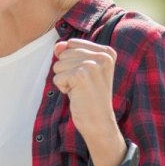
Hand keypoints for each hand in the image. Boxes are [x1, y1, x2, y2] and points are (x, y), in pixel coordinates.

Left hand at [53, 39, 124, 164]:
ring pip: (58, 64)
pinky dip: (62, 88)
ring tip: (80, 89)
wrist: (99, 122)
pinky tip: (77, 95)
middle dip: (67, 71)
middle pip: (64, 53)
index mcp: (107, 51)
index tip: (86, 76)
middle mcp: (103, 55)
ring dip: (65, 80)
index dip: (71, 61)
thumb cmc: (89, 96)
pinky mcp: (81, 76)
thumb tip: (58, 46)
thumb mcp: (82, 69)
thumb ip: (69, 52)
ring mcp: (92, 65)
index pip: (72, 43)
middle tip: (83, 85)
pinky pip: (57, 77)